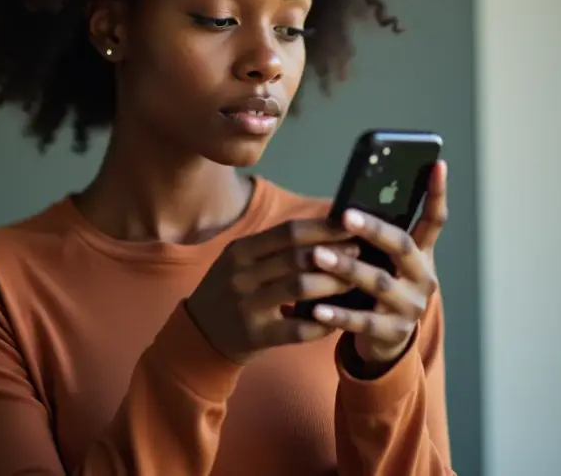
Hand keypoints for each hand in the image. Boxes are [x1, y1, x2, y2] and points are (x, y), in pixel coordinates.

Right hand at [185, 217, 360, 363]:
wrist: (200, 332)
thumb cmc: (229, 290)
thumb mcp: (240, 261)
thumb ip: (274, 246)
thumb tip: (323, 226)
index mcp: (240, 251)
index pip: (288, 232)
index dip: (322, 228)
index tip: (350, 227)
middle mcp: (241, 275)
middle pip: (297, 257)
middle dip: (334, 254)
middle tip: (360, 253)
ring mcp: (247, 306)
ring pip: (300, 288)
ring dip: (333, 284)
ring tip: (354, 281)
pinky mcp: (255, 335)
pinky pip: (298, 329)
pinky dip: (322, 323)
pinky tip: (339, 318)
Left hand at [309, 160, 447, 367]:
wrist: (386, 339)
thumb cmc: (378, 287)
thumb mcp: (384, 261)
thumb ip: (375, 238)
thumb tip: (345, 204)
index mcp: (421, 255)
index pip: (434, 220)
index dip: (437, 193)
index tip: (438, 164)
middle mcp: (422, 278)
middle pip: (401, 247)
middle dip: (374, 230)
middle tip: (345, 215)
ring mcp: (410, 307)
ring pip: (379, 283)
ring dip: (347, 268)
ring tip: (318, 256)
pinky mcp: (392, 332)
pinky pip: (362, 321)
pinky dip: (338, 314)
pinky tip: (317, 307)